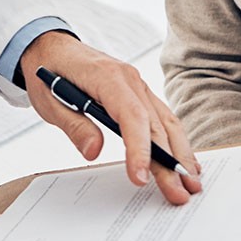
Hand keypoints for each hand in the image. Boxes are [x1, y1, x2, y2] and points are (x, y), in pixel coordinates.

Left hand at [19, 32, 202, 203]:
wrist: (51, 47)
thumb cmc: (50, 72)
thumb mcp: (49, 101)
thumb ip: (74, 126)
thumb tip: (94, 151)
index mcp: (108, 77)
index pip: (132, 116)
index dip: (139, 149)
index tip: (141, 177)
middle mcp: (130, 79)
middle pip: (155, 124)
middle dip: (169, 161)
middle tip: (179, 193)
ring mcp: (139, 85)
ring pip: (167, 121)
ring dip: (180, 152)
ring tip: (191, 182)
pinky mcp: (140, 93)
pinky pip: (162, 116)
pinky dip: (175, 139)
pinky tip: (184, 159)